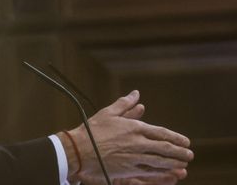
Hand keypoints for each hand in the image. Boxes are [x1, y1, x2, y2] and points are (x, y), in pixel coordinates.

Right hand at [60, 90, 192, 183]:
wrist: (79, 150)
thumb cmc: (92, 130)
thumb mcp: (109, 113)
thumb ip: (125, 103)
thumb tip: (136, 94)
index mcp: (134, 128)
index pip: (161, 133)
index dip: (176, 137)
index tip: (186, 141)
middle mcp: (138, 143)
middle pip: (165, 148)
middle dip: (180, 152)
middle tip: (190, 154)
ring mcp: (135, 158)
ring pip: (161, 161)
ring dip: (175, 163)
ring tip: (184, 165)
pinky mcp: (129, 170)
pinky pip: (151, 172)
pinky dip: (162, 173)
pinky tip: (169, 174)